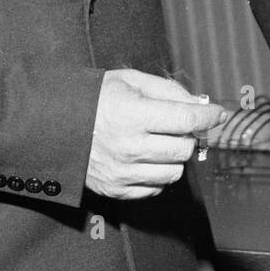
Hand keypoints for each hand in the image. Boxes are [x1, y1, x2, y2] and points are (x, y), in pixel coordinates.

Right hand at [86, 69, 228, 199]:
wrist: (52, 127)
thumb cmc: (93, 99)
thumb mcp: (129, 80)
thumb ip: (168, 90)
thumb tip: (199, 104)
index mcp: (132, 115)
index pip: (186, 118)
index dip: (208, 115)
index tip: (217, 113)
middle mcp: (129, 147)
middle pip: (184, 148)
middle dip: (188, 134)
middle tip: (178, 124)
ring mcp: (122, 172)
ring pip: (174, 172)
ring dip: (174, 156)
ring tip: (159, 142)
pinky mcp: (117, 190)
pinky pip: (156, 188)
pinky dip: (158, 174)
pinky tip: (146, 158)